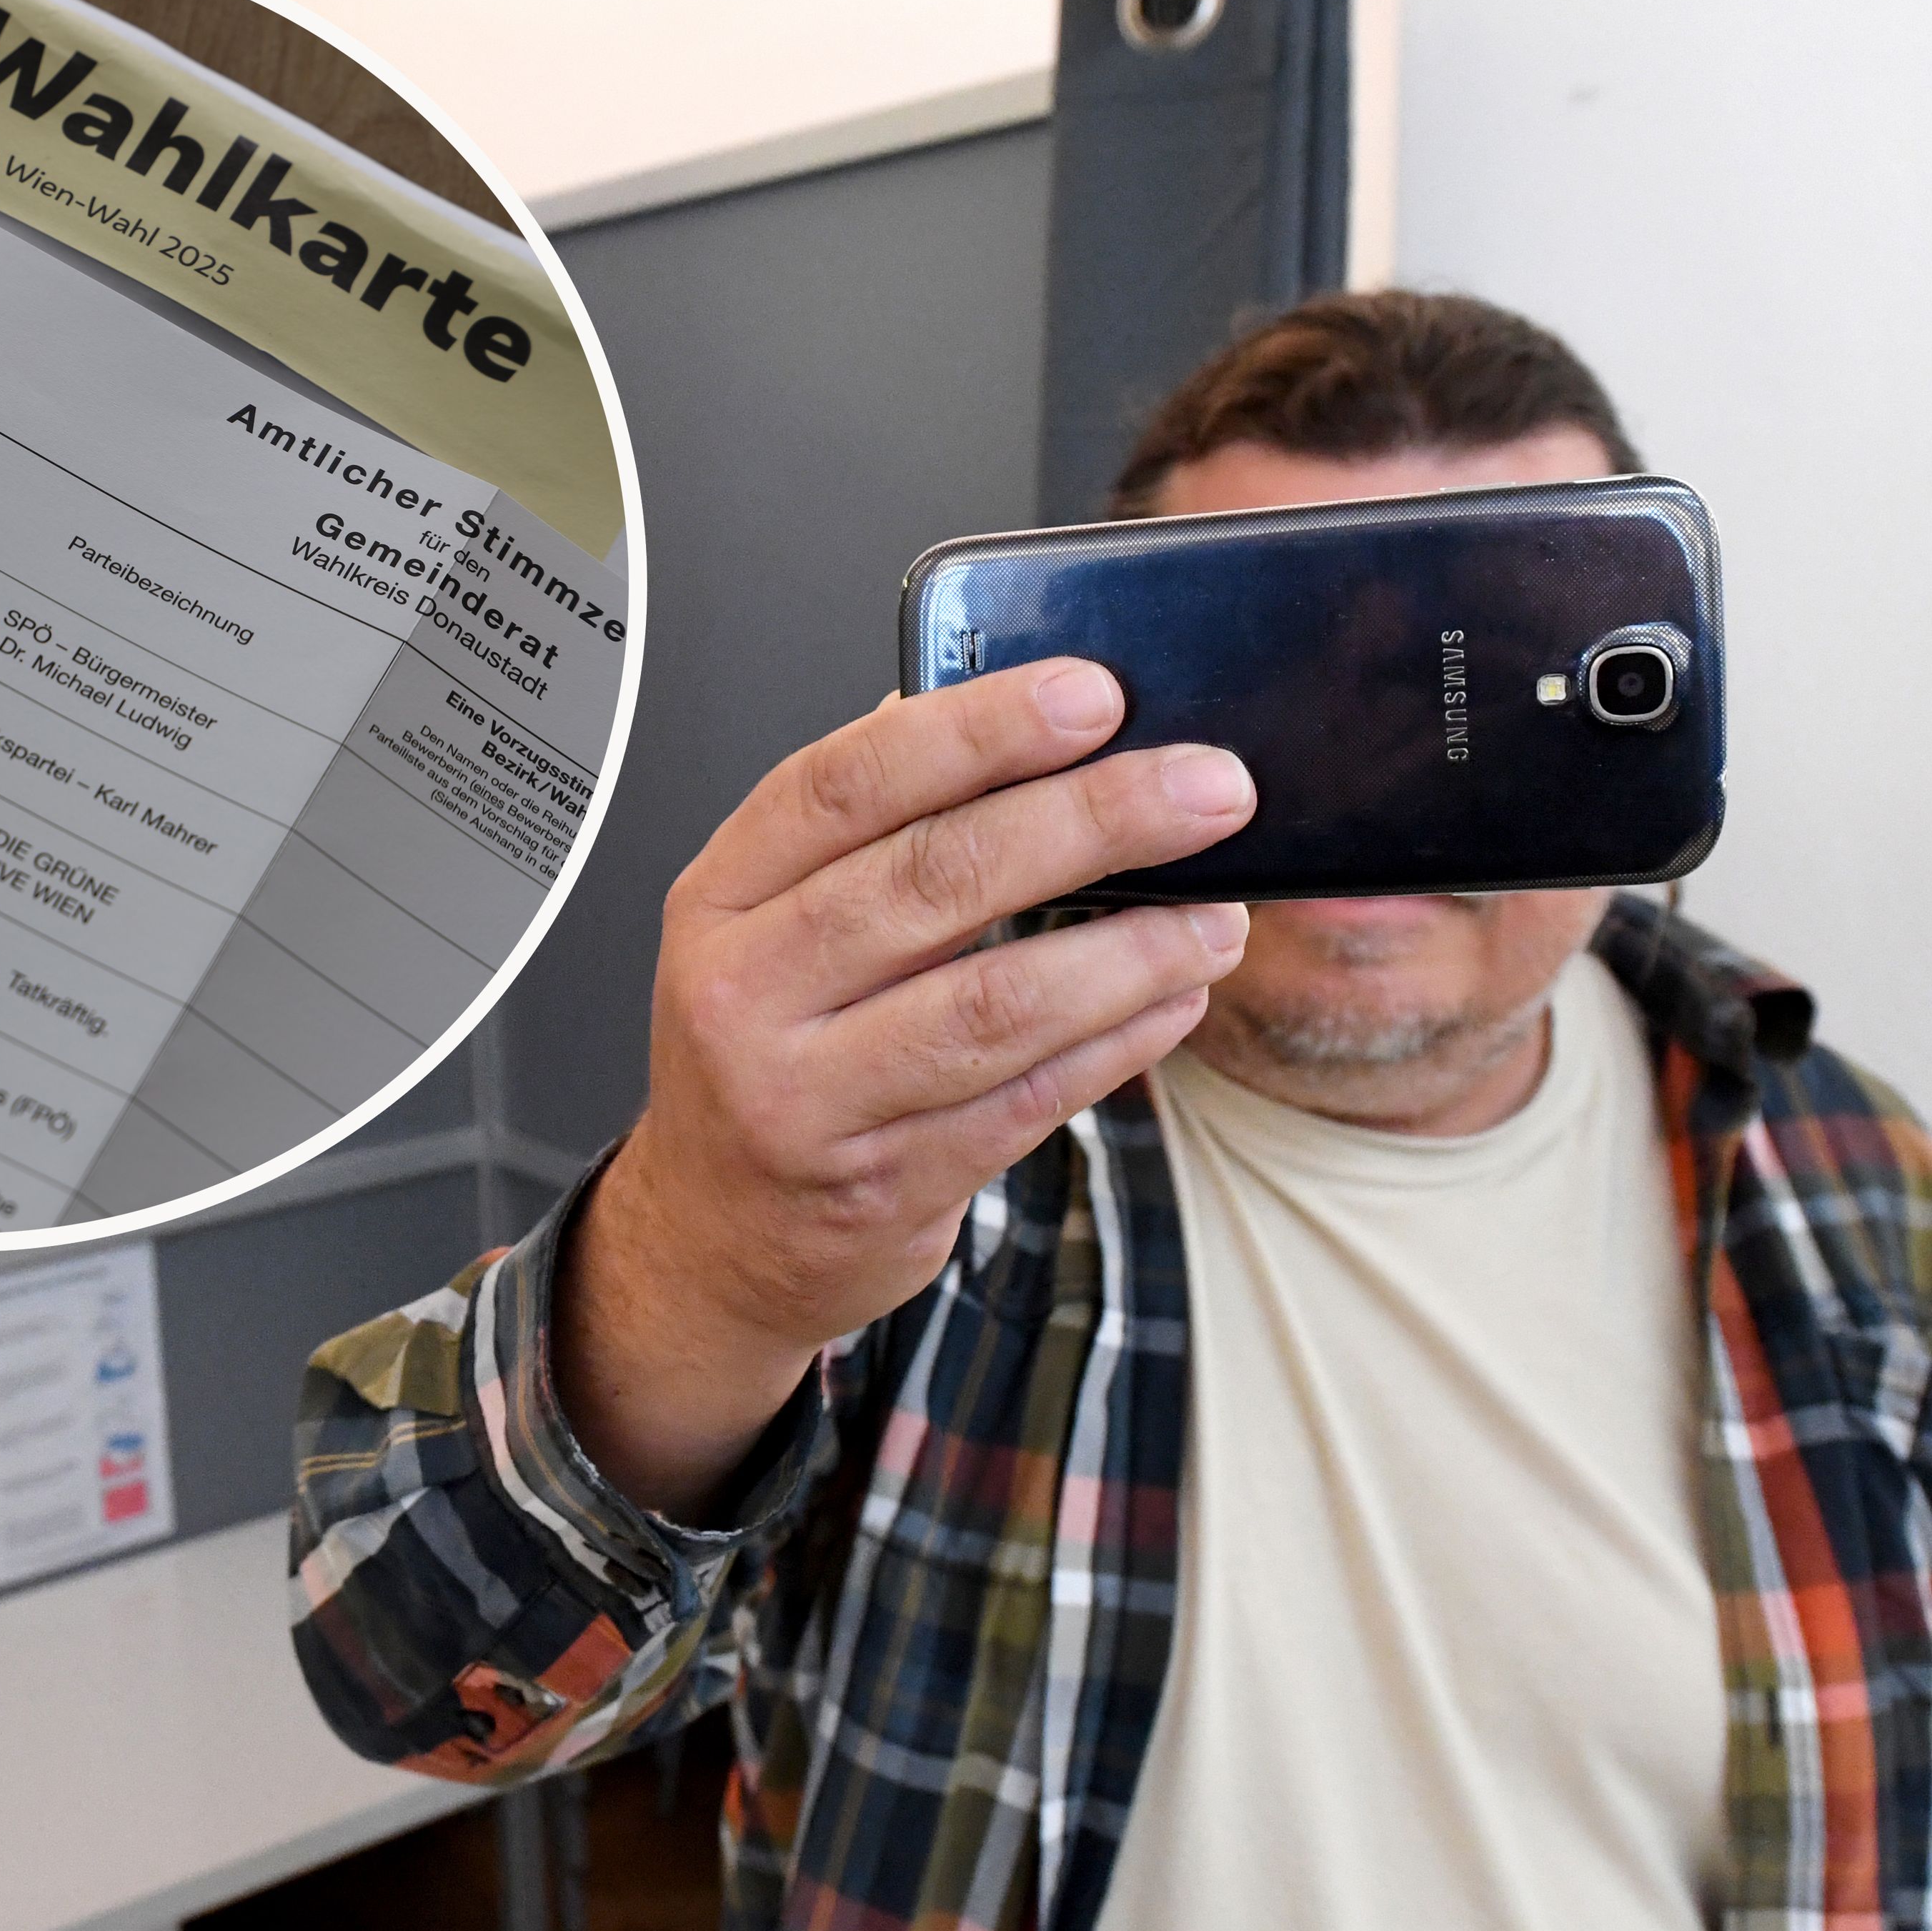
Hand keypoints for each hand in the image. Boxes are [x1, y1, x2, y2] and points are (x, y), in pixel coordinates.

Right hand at [556, 658, 1253, 1519]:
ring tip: (1216, 914)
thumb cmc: (765, 1051)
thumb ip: (864, 832)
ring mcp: (810, 1101)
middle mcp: (746, 996)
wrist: (715, 1236)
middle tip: (1206, 788)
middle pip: (935, 881)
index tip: (1091, 694)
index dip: (976, 730)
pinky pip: (1028, 1100)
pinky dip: (1119, 1043)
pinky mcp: (886, 1185)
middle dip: (1092, 821)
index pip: (844, 786)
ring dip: (1131, 951)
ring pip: (995, 1004)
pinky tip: (1175, 997)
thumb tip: (993, 715)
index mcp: (720, 901)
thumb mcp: (767, 927)